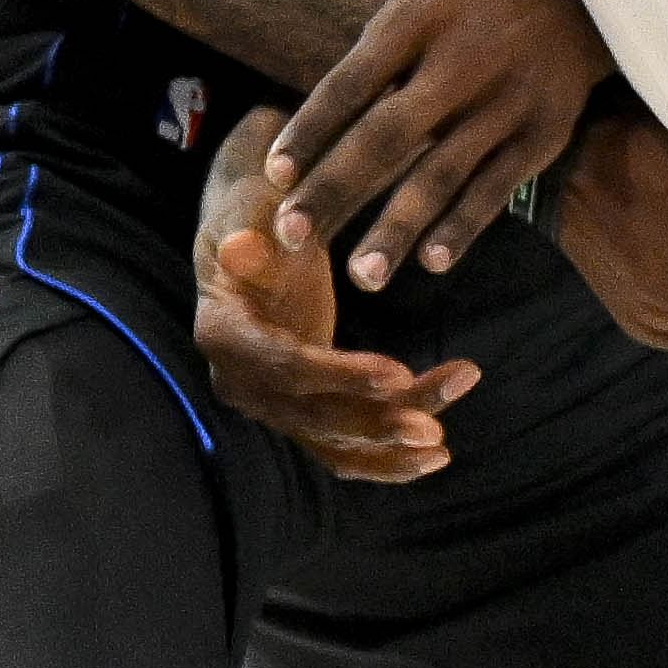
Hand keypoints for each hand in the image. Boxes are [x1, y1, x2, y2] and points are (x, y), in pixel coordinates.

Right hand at [198, 185, 478, 482]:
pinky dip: (387, 458)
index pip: (284, 365)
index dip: (341, 375)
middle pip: (311, 415)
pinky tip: (436, 456)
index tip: (399, 374)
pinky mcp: (301, 413)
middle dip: (374, 424)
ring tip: (443, 447)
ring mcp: (271, 404)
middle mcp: (241, 381)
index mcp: (223, 332)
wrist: (252, 237)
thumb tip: (240, 247)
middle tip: (432, 429)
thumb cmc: (259, 213)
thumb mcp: (255, 210)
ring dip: (391, 446)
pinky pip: (343, 448)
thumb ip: (252, 230)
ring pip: (334, 439)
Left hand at [270, 0, 610, 290]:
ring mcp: (505, 102)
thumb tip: (309, 140)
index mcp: (418, 18)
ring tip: (362, 276)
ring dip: (397, 228)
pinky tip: (431, 263)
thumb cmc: (467, 10)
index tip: (274, 178)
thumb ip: (371, 64)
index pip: (350, 83)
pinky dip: (462, 227)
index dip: (310, 132)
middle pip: (387, 135)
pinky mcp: (540, 136)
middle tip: (292, 237)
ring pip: (441, 174)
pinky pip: (495, 189)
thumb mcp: (417, 6)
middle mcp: (462, 60)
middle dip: (335, 189)